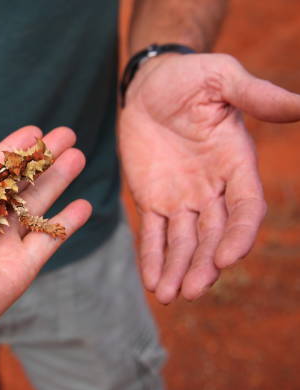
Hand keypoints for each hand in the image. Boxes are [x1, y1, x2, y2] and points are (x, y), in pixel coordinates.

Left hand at [0, 126, 90, 369]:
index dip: (7, 152)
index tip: (30, 131)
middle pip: (17, 186)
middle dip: (41, 160)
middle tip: (65, 134)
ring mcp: (1, 249)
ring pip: (36, 207)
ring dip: (58, 181)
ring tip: (77, 154)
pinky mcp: (16, 272)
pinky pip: (46, 243)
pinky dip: (66, 225)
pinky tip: (85, 205)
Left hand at [119, 53, 299, 303]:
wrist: (149, 83)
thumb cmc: (189, 77)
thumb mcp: (223, 79)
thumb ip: (256, 96)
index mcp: (237, 164)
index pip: (246, 208)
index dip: (239, 235)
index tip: (227, 259)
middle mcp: (213, 188)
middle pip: (214, 234)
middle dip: (204, 264)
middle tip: (191, 291)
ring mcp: (182, 197)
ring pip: (185, 241)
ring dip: (178, 269)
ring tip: (168, 296)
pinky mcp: (152, 199)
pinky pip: (153, 232)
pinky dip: (153, 256)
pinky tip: (151, 281)